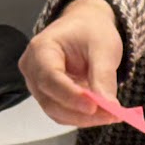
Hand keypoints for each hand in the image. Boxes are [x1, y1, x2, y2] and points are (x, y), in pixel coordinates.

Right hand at [20, 0, 123, 126]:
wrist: (85, 26)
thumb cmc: (90, 30)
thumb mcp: (103, 47)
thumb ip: (103, 76)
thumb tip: (109, 106)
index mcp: (41, 48)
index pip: (50, 78)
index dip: (71, 96)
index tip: (94, 106)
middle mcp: (32, 69)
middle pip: (51, 100)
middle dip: (81, 113)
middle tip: (111, 115)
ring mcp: (37, 85)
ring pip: (56, 112)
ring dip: (84, 118)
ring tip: (111, 114)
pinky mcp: (48, 96)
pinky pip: (62, 113)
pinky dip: (82, 117)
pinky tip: (102, 113)